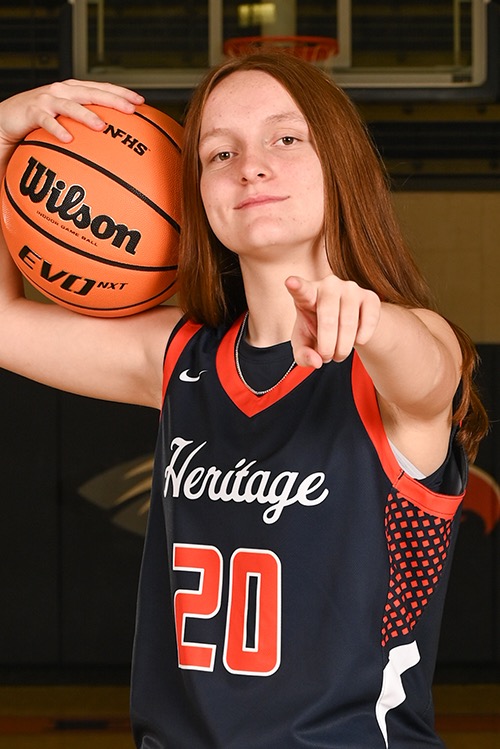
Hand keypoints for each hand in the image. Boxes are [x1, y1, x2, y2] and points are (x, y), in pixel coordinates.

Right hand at [0, 79, 143, 148]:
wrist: (8, 118)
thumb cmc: (42, 120)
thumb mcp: (68, 118)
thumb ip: (88, 123)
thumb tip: (116, 138)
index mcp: (74, 90)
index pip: (102, 88)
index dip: (121, 92)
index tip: (141, 102)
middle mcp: (62, 91)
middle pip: (92, 93)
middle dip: (113, 100)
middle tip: (130, 110)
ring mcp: (47, 100)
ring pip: (70, 105)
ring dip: (86, 115)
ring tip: (101, 126)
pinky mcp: (32, 112)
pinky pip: (46, 121)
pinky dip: (57, 129)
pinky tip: (68, 139)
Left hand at [285, 274, 380, 367]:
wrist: (349, 324)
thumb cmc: (318, 331)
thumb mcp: (305, 344)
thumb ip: (303, 355)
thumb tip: (317, 362)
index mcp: (307, 294)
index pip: (302, 290)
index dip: (296, 286)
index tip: (290, 282)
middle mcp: (329, 285)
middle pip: (328, 318)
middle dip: (327, 345)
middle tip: (327, 357)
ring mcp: (351, 288)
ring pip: (348, 322)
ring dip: (343, 347)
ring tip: (339, 354)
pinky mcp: (370, 297)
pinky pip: (369, 322)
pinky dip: (361, 339)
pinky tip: (356, 340)